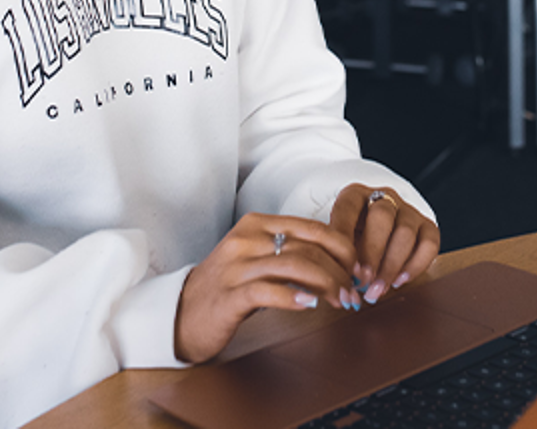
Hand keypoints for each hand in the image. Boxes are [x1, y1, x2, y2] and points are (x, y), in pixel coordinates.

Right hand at [174, 212, 358, 363]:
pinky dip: (295, 297)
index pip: (311, 227)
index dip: (342, 247)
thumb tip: (338, 261)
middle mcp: (246, 239)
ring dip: (326, 285)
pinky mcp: (229, 295)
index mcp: (256, 224)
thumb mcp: (256, 258)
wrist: (180, 313)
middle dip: (340, 270)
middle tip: (354, 291)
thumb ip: (289, 253)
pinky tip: (310, 305)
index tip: (357, 268)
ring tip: (340, 301)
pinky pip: (269, 291)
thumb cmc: (226, 287)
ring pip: (295, 265)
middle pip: (308, 247)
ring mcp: (236, 266)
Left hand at [329, 184, 439, 305]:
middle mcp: (384, 199)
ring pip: (406, 232)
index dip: (344, 235)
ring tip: (378, 288)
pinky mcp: (427, 227)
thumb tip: (338, 279)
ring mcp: (408, 211)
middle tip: (363, 280)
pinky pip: (430, 244)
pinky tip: (399, 281)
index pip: (347, 206)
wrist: (377, 237)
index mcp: (355, 195)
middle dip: (372, 252)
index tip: (343, 265)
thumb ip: (337, 254)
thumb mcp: (338, 240)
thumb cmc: (352, 240)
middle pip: (382, 216)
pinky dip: (416, 266)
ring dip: (391, 265)